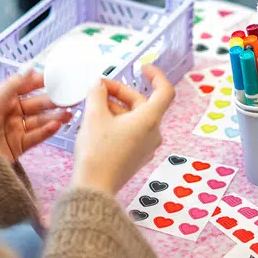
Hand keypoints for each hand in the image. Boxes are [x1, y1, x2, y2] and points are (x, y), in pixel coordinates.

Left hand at [0, 71, 71, 162]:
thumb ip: (15, 83)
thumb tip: (32, 66)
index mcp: (5, 97)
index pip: (28, 86)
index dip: (43, 81)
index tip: (60, 77)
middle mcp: (13, 111)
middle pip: (38, 104)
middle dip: (54, 100)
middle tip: (72, 97)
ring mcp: (17, 129)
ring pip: (40, 120)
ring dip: (55, 116)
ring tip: (69, 113)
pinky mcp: (19, 145)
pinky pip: (36, 136)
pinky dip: (48, 131)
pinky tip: (57, 125)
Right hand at [72, 65, 174, 195]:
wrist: (94, 189)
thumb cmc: (97, 153)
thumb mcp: (94, 116)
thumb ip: (97, 93)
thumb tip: (98, 85)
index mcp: (149, 120)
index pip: (165, 91)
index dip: (156, 75)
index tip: (141, 68)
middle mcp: (153, 133)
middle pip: (142, 103)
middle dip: (120, 92)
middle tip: (97, 88)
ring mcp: (146, 147)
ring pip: (135, 117)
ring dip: (116, 107)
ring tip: (93, 105)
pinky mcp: (137, 156)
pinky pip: (131, 131)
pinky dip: (118, 121)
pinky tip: (97, 121)